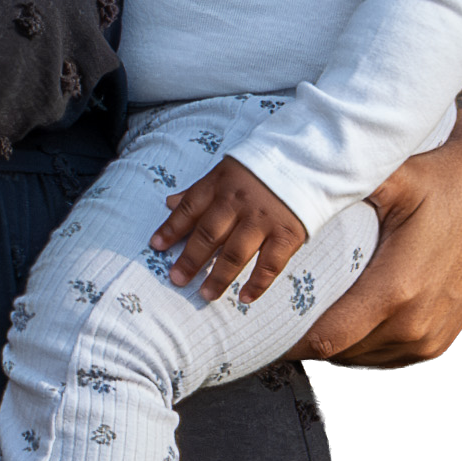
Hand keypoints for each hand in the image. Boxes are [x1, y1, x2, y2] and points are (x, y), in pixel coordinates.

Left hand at [151, 156, 306, 302]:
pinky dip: (258, 283)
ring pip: (236, 253)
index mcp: (220, 185)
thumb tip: (169, 204)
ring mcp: (263, 219)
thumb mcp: (224, 172)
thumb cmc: (257, 172)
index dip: (171, 228)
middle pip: (209, 234)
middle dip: (190, 259)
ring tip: (205, 294)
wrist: (305, 162)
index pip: (190, 209)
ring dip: (219, 276)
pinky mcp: (287, 234)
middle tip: (176, 280)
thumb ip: (198, 191)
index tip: (156, 247)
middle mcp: (238, 203)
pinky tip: (245, 298)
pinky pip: (270, 264)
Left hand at [292, 71, 461, 367]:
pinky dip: (360, 347)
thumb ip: (343, 187)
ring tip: (299, 319)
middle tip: (271, 317)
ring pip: (362, 360)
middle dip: (302, 339)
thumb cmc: (442, 179)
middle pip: (339, 352)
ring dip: (332, 344)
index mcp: (398, 289)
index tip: (260, 323)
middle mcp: (416, 324)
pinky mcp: (441, 341)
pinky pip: (388, 358)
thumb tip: (291, 186)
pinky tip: (340, 323)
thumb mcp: (392, 177)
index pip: (327, 338)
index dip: (288, 338)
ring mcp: (431, 338)